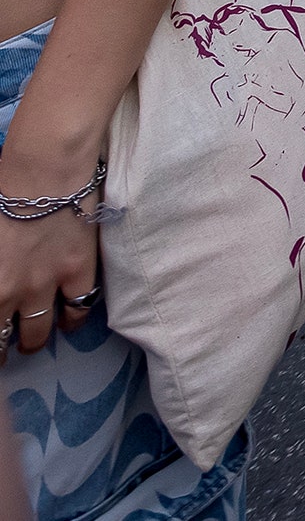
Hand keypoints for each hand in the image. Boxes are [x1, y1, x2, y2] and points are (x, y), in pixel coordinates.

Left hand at [0, 155, 101, 360]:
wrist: (42, 172)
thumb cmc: (0, 195)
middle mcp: (6, 294)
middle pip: (0, 340)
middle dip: (0, 350)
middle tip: (4, 348)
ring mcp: (43, 287)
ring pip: (37, 333)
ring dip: (32, 341)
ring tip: (32, 341)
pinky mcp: (77, 273)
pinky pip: (77, 309)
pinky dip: (71, 319)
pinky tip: (68, 320)